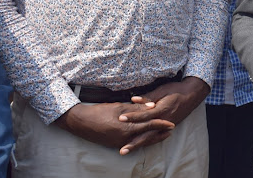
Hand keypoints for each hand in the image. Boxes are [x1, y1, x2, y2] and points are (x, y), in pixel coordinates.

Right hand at [54, 102, 174, 153]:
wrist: (81, 122)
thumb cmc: (100, 111)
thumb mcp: (120, 107)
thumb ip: (137, 109)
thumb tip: (153, 106)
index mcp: (127, 127)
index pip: (149, 126)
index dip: (161, 124)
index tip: (171, 123)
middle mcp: (124, 138)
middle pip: (147, 136)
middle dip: (160, 133)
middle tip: (171, 130)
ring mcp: (119, 143)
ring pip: (141, 141)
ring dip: (152, 138)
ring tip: (163, 134)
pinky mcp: (115, 144)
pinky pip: (132, 143)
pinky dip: (141, 140)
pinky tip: (146, 137)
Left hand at [117, 77, 209, 154]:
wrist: (192, 94)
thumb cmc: (176, 90)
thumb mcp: (162, 90)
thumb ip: (148, 97)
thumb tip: (133, 100)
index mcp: (162, 109)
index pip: (145, 115)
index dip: (132, 117)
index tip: (120, 119)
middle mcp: (164, 120)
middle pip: (147, 133)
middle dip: (134, 142)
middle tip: (122, 150)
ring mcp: (167, 126)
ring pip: (151, 138)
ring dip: (138, 145)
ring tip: (126, 151)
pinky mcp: (168, 127)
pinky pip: (156, 137)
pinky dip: (147, 142)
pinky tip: (139, 145)